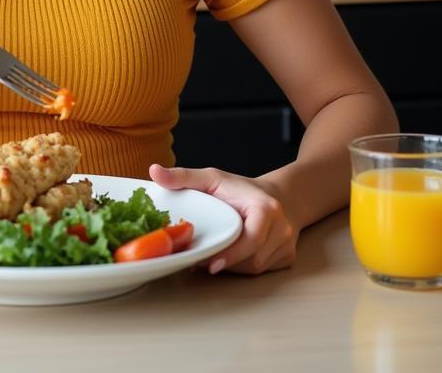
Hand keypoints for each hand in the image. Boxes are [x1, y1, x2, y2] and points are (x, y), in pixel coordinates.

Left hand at [148, 163, 297, 274]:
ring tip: (212, 258)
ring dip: (233, 266)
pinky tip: (229, 257)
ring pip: (256, 268)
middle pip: (252, 258)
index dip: (232, 253)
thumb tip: (154, 171)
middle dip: (226, 262)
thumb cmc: (240, 189)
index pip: (252, 237)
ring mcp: (286, 245)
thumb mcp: (211, 178)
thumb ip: (183, 176)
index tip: (210, 264)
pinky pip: (262, 270)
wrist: (277, 197)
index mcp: (266, 208)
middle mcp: (281, 228)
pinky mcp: (286, 258)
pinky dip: (243, 267)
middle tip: (201, 262)